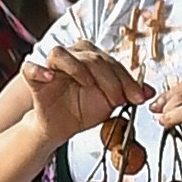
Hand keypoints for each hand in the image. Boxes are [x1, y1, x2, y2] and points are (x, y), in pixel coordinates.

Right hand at [19, 41, 149, 149]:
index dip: (126, 80)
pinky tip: (50, 77)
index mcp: (91, 57)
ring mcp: (51, 65)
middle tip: (117, 99)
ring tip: (87, 85)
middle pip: (91, 57)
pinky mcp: (34, 77)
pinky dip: (39, 70)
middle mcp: (72, 55)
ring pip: (61, 54)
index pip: (111, 62)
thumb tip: (150, 90)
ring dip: (78, 68)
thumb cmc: (84, 110)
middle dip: (109, 79)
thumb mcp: (110, 102)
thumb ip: (129, 93)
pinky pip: (31, 68)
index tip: (137, 98)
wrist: (62, 127)